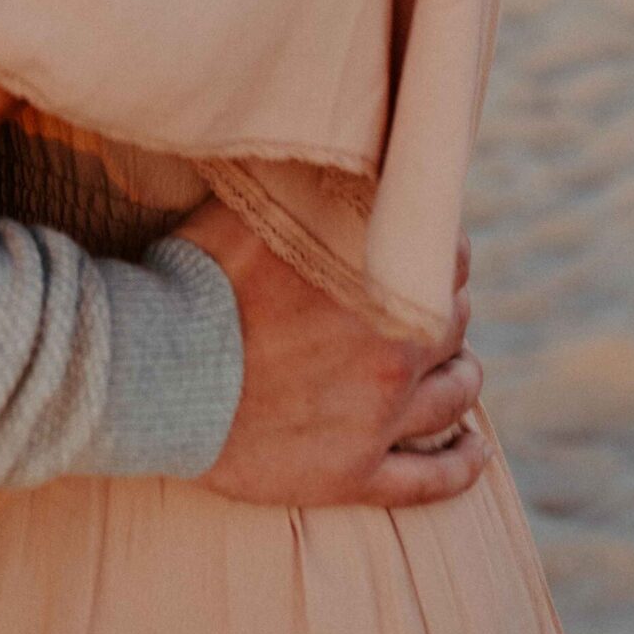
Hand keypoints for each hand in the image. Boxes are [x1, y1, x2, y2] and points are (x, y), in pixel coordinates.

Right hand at [186, 202, 486, 508]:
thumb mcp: (252, 211)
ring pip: (453, 396)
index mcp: (376, 280)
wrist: (158, 375)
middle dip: (446, 307)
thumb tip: (331, 154)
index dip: (436, 246)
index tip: (426, 245)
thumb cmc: (198, 283)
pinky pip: (431, 479)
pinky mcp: (354, 474)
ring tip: (462, 371)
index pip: (441, 253)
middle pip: (453, 322)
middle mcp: (392, 349)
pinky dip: (463, 464)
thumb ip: (306, 189)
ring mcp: (377, 418)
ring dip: (463, 377)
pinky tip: (475, 451)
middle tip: (432, 302)